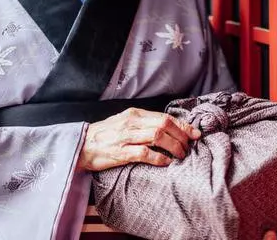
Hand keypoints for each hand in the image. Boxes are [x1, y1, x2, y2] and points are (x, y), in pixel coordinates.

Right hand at [77, 108, 200, 171]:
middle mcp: (131, 122)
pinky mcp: (120, 152)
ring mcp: (125, 137)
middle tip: (189, 146)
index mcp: (133, 114)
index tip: (195, 133)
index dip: (182, 125)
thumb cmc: (104, 135)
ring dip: (174, 146)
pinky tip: (166, 162)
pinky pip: (145, 153)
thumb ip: (142, 123)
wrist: (81, 145)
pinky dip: (159, 158)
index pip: (164, 117)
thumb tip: (166, 128)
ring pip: (157, 136)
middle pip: (164, 124)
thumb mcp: (123, 122)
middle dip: (182, 135)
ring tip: (181, 155)